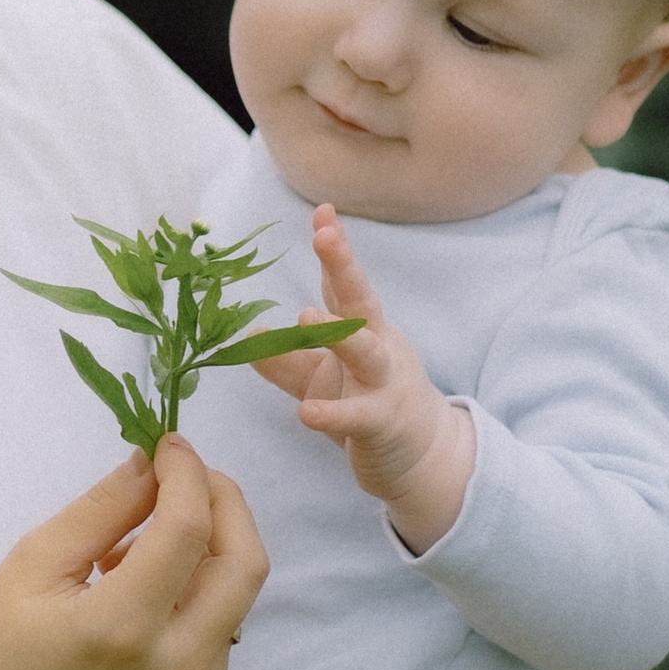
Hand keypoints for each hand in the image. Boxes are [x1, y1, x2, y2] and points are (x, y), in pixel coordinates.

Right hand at [0, 440, 266, 669]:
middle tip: (182, 476)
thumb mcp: (29, 566)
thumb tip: (154, 464)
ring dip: (204, 552)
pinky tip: (139, 602)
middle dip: (223, 502)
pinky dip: (194, 598)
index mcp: (120, 630)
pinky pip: (221, 634)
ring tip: (132, 552)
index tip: (169, 444)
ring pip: (237, 597)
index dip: (187, 473)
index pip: (188, 529)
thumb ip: (101, 509)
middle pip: (244, 564)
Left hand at [256, 204, 472, 553]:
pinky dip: (332, 413)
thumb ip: (286, 359)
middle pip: (362, 302)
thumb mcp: (321, 379)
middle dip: (344, 266)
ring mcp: (384, 384)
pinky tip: (306, 412)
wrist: (423, 458)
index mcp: (364, 331)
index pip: (345, 285)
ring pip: (366, 353)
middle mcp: (379, 348)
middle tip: (325, 234)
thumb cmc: (371, 405)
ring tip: (306, 318)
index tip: (322, 211)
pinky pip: (356, 417)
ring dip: (338, 334)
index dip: (334, 249)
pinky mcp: (382, 424)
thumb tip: (245, 336)